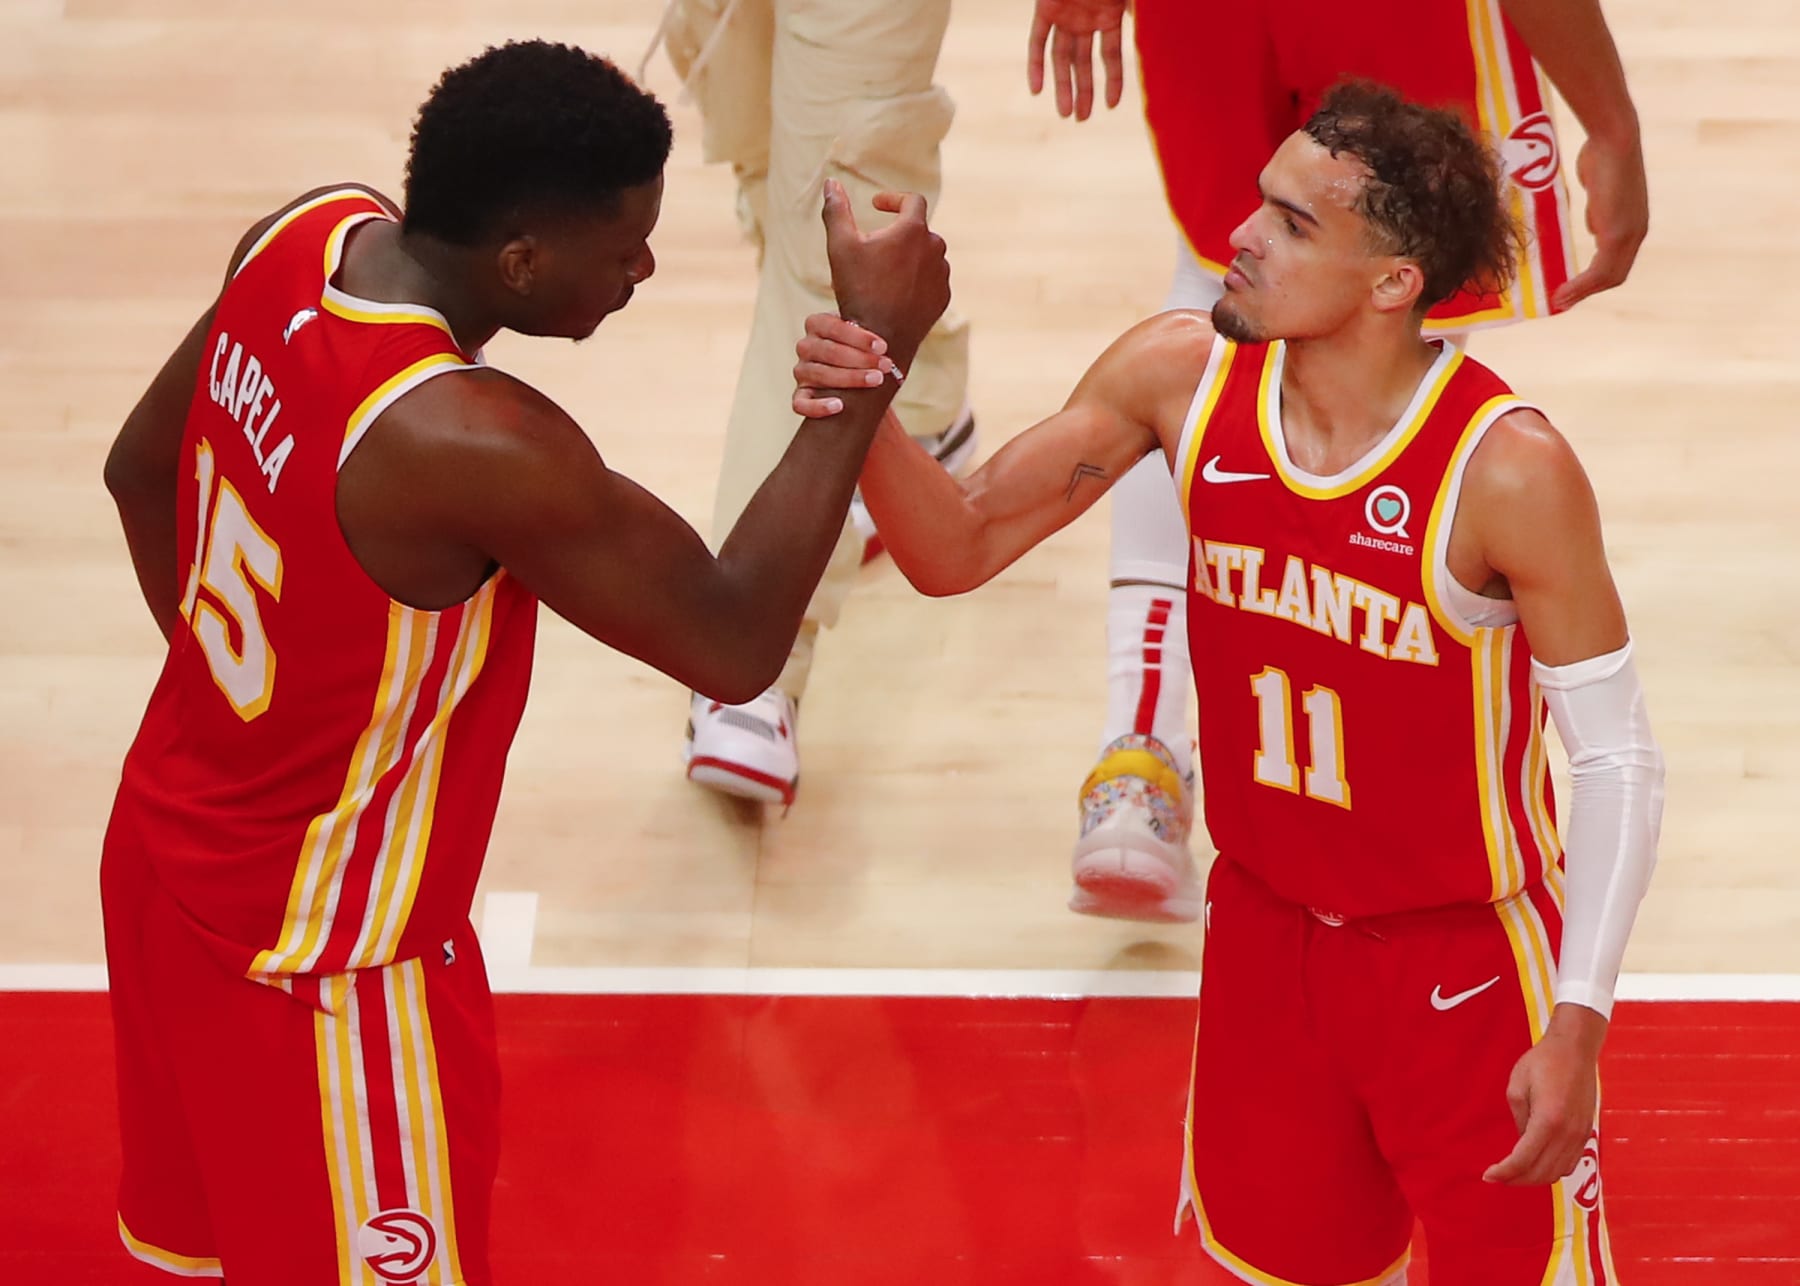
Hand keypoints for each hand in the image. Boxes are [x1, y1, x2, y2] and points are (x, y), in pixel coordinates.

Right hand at [793, 315, 893, 417]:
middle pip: (829, 351)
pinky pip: (801, 404)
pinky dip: (818, 406)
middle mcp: (805, 346)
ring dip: (850, 378)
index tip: (883, 347)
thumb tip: (894, 319)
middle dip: (860, 359)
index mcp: (817, 324)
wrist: (859, 380)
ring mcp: (801, 372)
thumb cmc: (865, 351)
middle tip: (886, 365)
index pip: (833, 327)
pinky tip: (839, 406)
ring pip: (820, 375)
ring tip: (876, 380)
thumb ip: (870, 325)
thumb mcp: (865, 335)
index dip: (858, 338)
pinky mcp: (800, 396)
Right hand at [821, 179, 949, 367]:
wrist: (881, 338)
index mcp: (913, 230)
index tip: (877, 206)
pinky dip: (916, 278)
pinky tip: (895, 290)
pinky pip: (931, 279)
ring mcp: (942, 275)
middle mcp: (935, 249)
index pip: (912, 200)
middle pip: (918, 229)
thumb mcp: (840, 247)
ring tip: (883, 272)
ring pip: (926, 255)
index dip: (893, 199)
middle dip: (897, 232)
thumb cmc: (859, 290)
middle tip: (874, 247)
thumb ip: (836, 211)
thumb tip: (830, 182)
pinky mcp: (943, 297)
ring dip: (908, 256)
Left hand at [1026, 0, 1128, 120]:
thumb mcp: (1130, 0)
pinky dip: (1035, 65)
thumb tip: (1152, 45)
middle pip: (1081, 61)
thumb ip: (1138, 20)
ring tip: (1065, 114)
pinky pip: (1036, 40)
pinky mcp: (1044, 8)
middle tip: (1081, 118)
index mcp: (1108, 15)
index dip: (1112, 80)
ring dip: (1062, 86)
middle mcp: (1085, 18)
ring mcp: (1064, 15)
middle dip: (1082, 91)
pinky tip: (1036, 91)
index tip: (1111, 105)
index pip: (1111, 55)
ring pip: (1060, 57)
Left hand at [1484, 1005, 1604, 1184]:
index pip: (1524, 1160)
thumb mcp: (1517, 1087)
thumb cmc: (1542, 1062)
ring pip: (1558, 1173)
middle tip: (1498, 1177)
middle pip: (1542, 1173)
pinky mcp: (1587, 1133)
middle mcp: (1568, 1134)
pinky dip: (1553, 1170)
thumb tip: (1521, 1144)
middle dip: (1517, 1180)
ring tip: (1515, 1173)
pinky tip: (1538, 1164)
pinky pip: (1570, 1163)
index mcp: (1548, 1121)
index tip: (1488, 1176)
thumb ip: (1519, 1120)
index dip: (1504, 1173)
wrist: (1575, 1049)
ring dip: (1535, 1178)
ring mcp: (1581, 1135)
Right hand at [1552, 127, 1647, 309]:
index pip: (1617, 261)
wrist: (1613, 141)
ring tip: (1559, 300)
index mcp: (1633, 224)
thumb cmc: (1601, 156)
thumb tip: (1593, 226)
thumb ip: (1598, 210)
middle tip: (1562, 301)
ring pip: (1608, 277)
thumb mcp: (1599, 189)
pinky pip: (1600, 270)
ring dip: (1582, 293)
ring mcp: (1629, 234)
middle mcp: (1636, 233)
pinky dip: (1581, 286)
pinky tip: (1563, 291)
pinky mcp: (1617, 234)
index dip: (1596, 279)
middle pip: (1615, 276)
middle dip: (1587, 292)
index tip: (1573, 287)